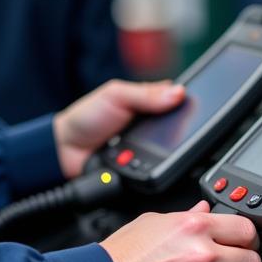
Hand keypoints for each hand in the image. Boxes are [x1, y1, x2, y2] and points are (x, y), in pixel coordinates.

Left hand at [53, 79, 184, 177]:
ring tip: (148, 147)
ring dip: (165, 151)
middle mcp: (153, 126)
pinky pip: (157, 169)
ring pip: (171, 152)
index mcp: (149, 102)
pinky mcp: (143, 168)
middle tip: (166, 131)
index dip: (189, 104)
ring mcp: (150, 148)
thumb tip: (179, 92)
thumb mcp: (115, 95)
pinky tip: (144, 163)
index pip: (178, 101)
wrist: (64, 150)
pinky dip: (153, 167)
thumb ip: (145, 93)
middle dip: (178, 131)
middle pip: (179, 129)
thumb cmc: (87, 116)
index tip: (197, 107)